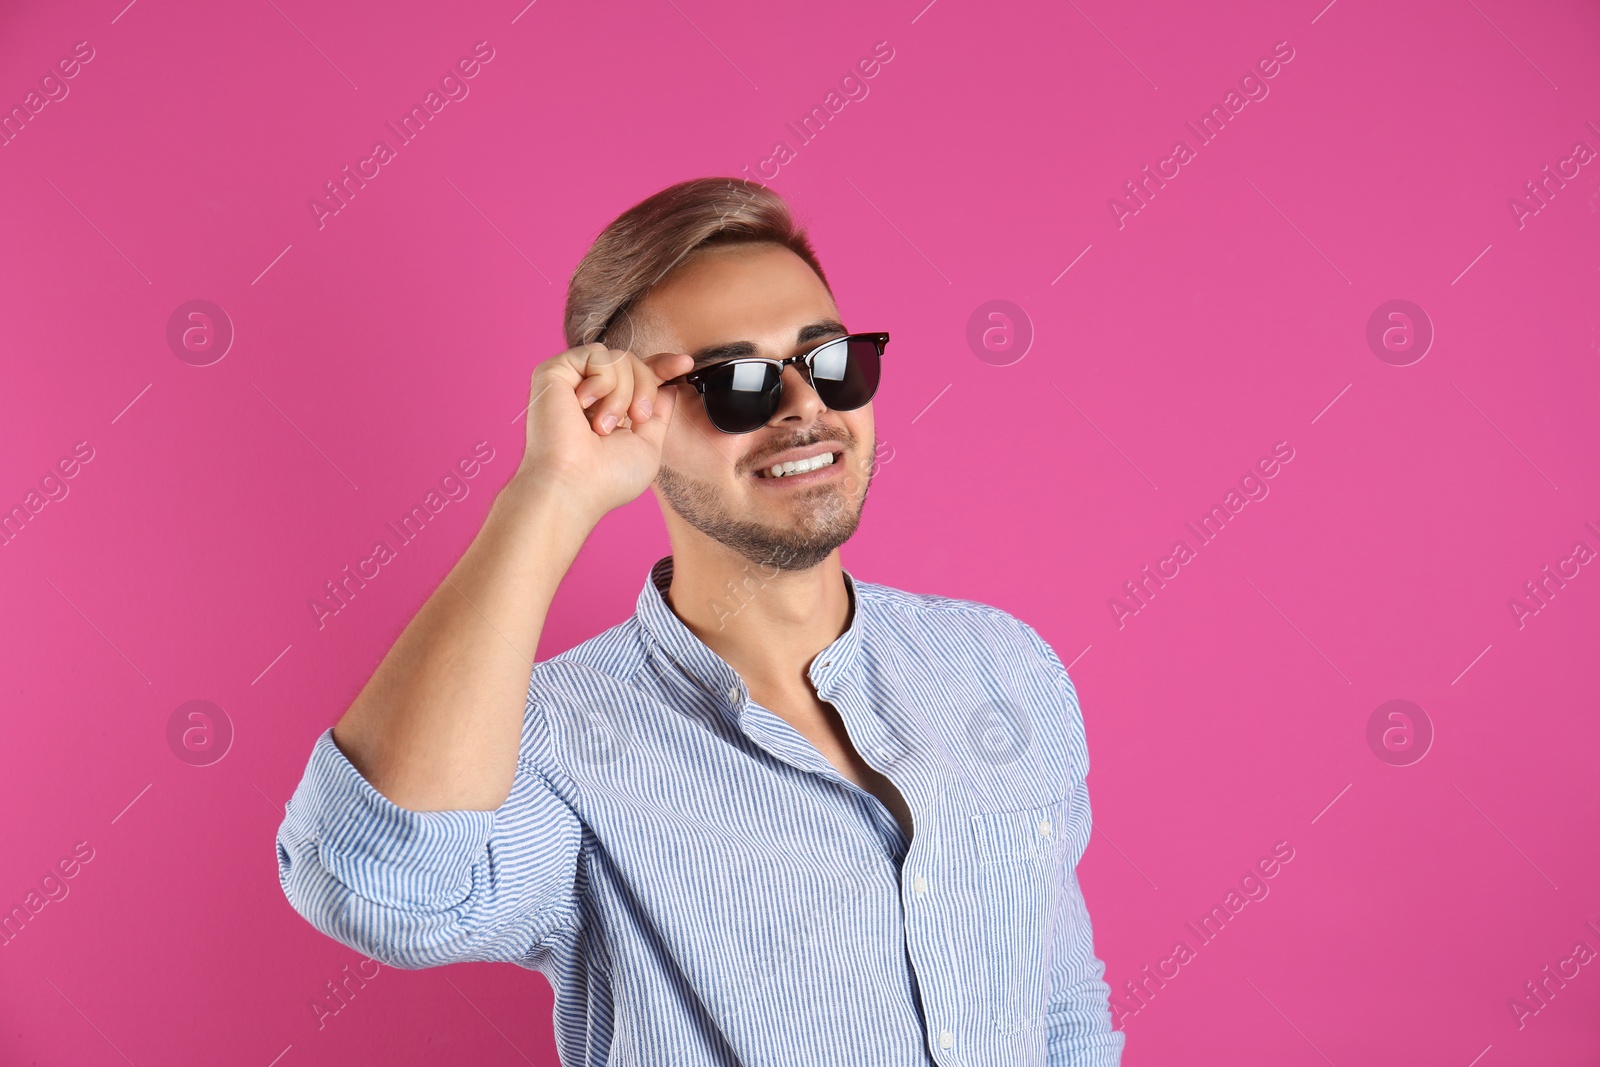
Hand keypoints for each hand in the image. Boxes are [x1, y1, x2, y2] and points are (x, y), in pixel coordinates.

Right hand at [515, 343, 694, 522]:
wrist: (573, 487)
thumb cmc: (607, 479)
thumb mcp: (647, 446)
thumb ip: (657, 415)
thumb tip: (668, 387)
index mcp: (605, 410)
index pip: (635, 376)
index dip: (661, 366)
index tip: (686, 364)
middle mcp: (586, 394)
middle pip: (632, 362)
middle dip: (646, 387)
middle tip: (636, 418)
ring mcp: (569, 382)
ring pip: (618, 358)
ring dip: (623, 393)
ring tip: (603, 426)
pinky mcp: (553, 372)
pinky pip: (597, 354)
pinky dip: (603, 382)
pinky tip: (583, 406)